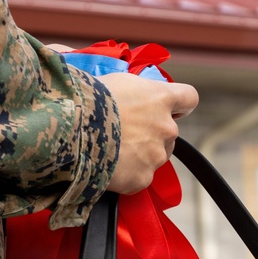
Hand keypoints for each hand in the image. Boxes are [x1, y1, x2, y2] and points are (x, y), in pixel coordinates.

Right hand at [98, 72, 198, 194]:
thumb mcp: (112, 80)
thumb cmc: (86, 99)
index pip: (189, 98)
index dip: (180, 105)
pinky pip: (139, 176)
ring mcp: (156, 155)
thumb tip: (110, 80)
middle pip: (168, 131)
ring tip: (112, 150)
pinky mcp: (143, 178)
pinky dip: (127, 175)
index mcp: (160, 98)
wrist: (68, 131)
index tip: (173, 108)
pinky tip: (108, 166)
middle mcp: (166, 127)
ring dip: (141, 154)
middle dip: (151, 132)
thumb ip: (131, 86)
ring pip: (156, 155)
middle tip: (124, 132)